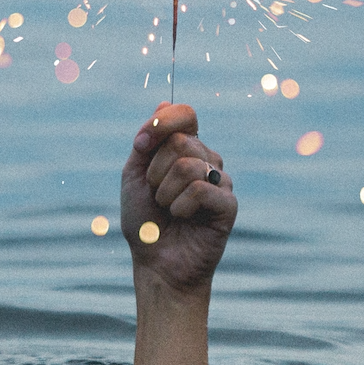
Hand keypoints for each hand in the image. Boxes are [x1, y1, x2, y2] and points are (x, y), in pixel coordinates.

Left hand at [120, 102, 236, 295]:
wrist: (155, 262)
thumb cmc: (145, 220)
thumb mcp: (135, 175)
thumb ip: (148, 140)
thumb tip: (165, 102)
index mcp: (186, 149)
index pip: (185, 113)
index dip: (161, 124)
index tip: (140, 145)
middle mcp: (207, 160)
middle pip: (179, 141)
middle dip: (154, 171)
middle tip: (155, 193)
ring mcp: (221, 181)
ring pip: (188, 165)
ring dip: (164, 192)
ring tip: (168, 209)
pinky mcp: (229, 205)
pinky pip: (200, 189)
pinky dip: (180, 206)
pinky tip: (182, 218)